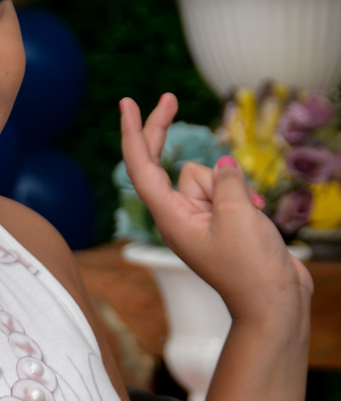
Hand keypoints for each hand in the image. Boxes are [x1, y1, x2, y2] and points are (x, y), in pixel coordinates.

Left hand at [120, 94, 312, 322]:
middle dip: (168, 133)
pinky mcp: (221, 223)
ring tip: (247, 213)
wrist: (274, 303)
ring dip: (231, 186)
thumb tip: (222, 166)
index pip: (141, 167)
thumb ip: (224, 182)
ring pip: (209, 176)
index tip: (126, 103)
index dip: (133, 133)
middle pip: (169, 165)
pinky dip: (242, 195)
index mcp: (170, 217)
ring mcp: (200, 220)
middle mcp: (178, 216)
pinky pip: (226, 191)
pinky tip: (256, 212)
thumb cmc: (250, 268)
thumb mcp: (237, 214)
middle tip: (169, 97)